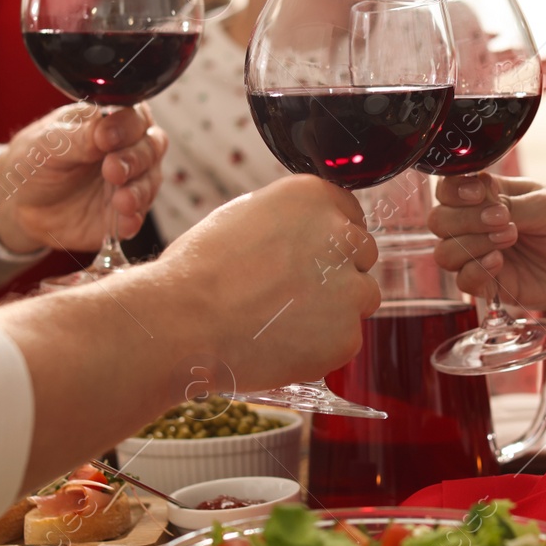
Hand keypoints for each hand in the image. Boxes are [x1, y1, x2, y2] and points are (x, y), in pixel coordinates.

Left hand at [0, 104, 166, 253]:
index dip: (126, 127)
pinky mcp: (124, 215)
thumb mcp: (47, 142)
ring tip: (121, 200)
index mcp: (111, 122)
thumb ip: (79, 136)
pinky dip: (133, 218)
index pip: (134, 117)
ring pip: (150, 182)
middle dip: (136, 159)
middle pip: (152, 147)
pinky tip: (124, 220)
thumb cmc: (34, 161)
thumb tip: (104, 128)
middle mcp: (128, 149)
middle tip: (112, 170)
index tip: (106, 138)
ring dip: (139, 190)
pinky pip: (138, 217)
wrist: (19, 204)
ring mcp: (130, 183)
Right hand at [152, 176, 382, 389]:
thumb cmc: (198, 271)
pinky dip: (321, 347)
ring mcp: (348, 287)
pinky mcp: (346, 335)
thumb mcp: (244, 217)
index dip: (327, 242)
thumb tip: (303, 236)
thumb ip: (288, 222)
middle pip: (361, 255)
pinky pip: (346, 340)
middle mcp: (339, 236)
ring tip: (283, 321)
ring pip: (361, 297)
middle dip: (337, 273)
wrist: (183, 322)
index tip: (308, 258)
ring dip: (335, 309)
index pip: (349, 215)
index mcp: (313, 197)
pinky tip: (282, 343)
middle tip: (294, 293)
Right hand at [428, 173, 545, 319]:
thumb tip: (484, 205)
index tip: (480, 195)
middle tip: (505, 221)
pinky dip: (476, 271)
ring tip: (508, 240)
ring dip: (471, 245)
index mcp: (489, 195)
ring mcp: (480, 255)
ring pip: (444, 253)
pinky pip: (463, 282)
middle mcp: (476, 224)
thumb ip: (515, 203)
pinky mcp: (490, 284)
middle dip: (465, 220)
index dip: (455, 191)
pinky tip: (500, 262)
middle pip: (439, 221)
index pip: (449, 188)